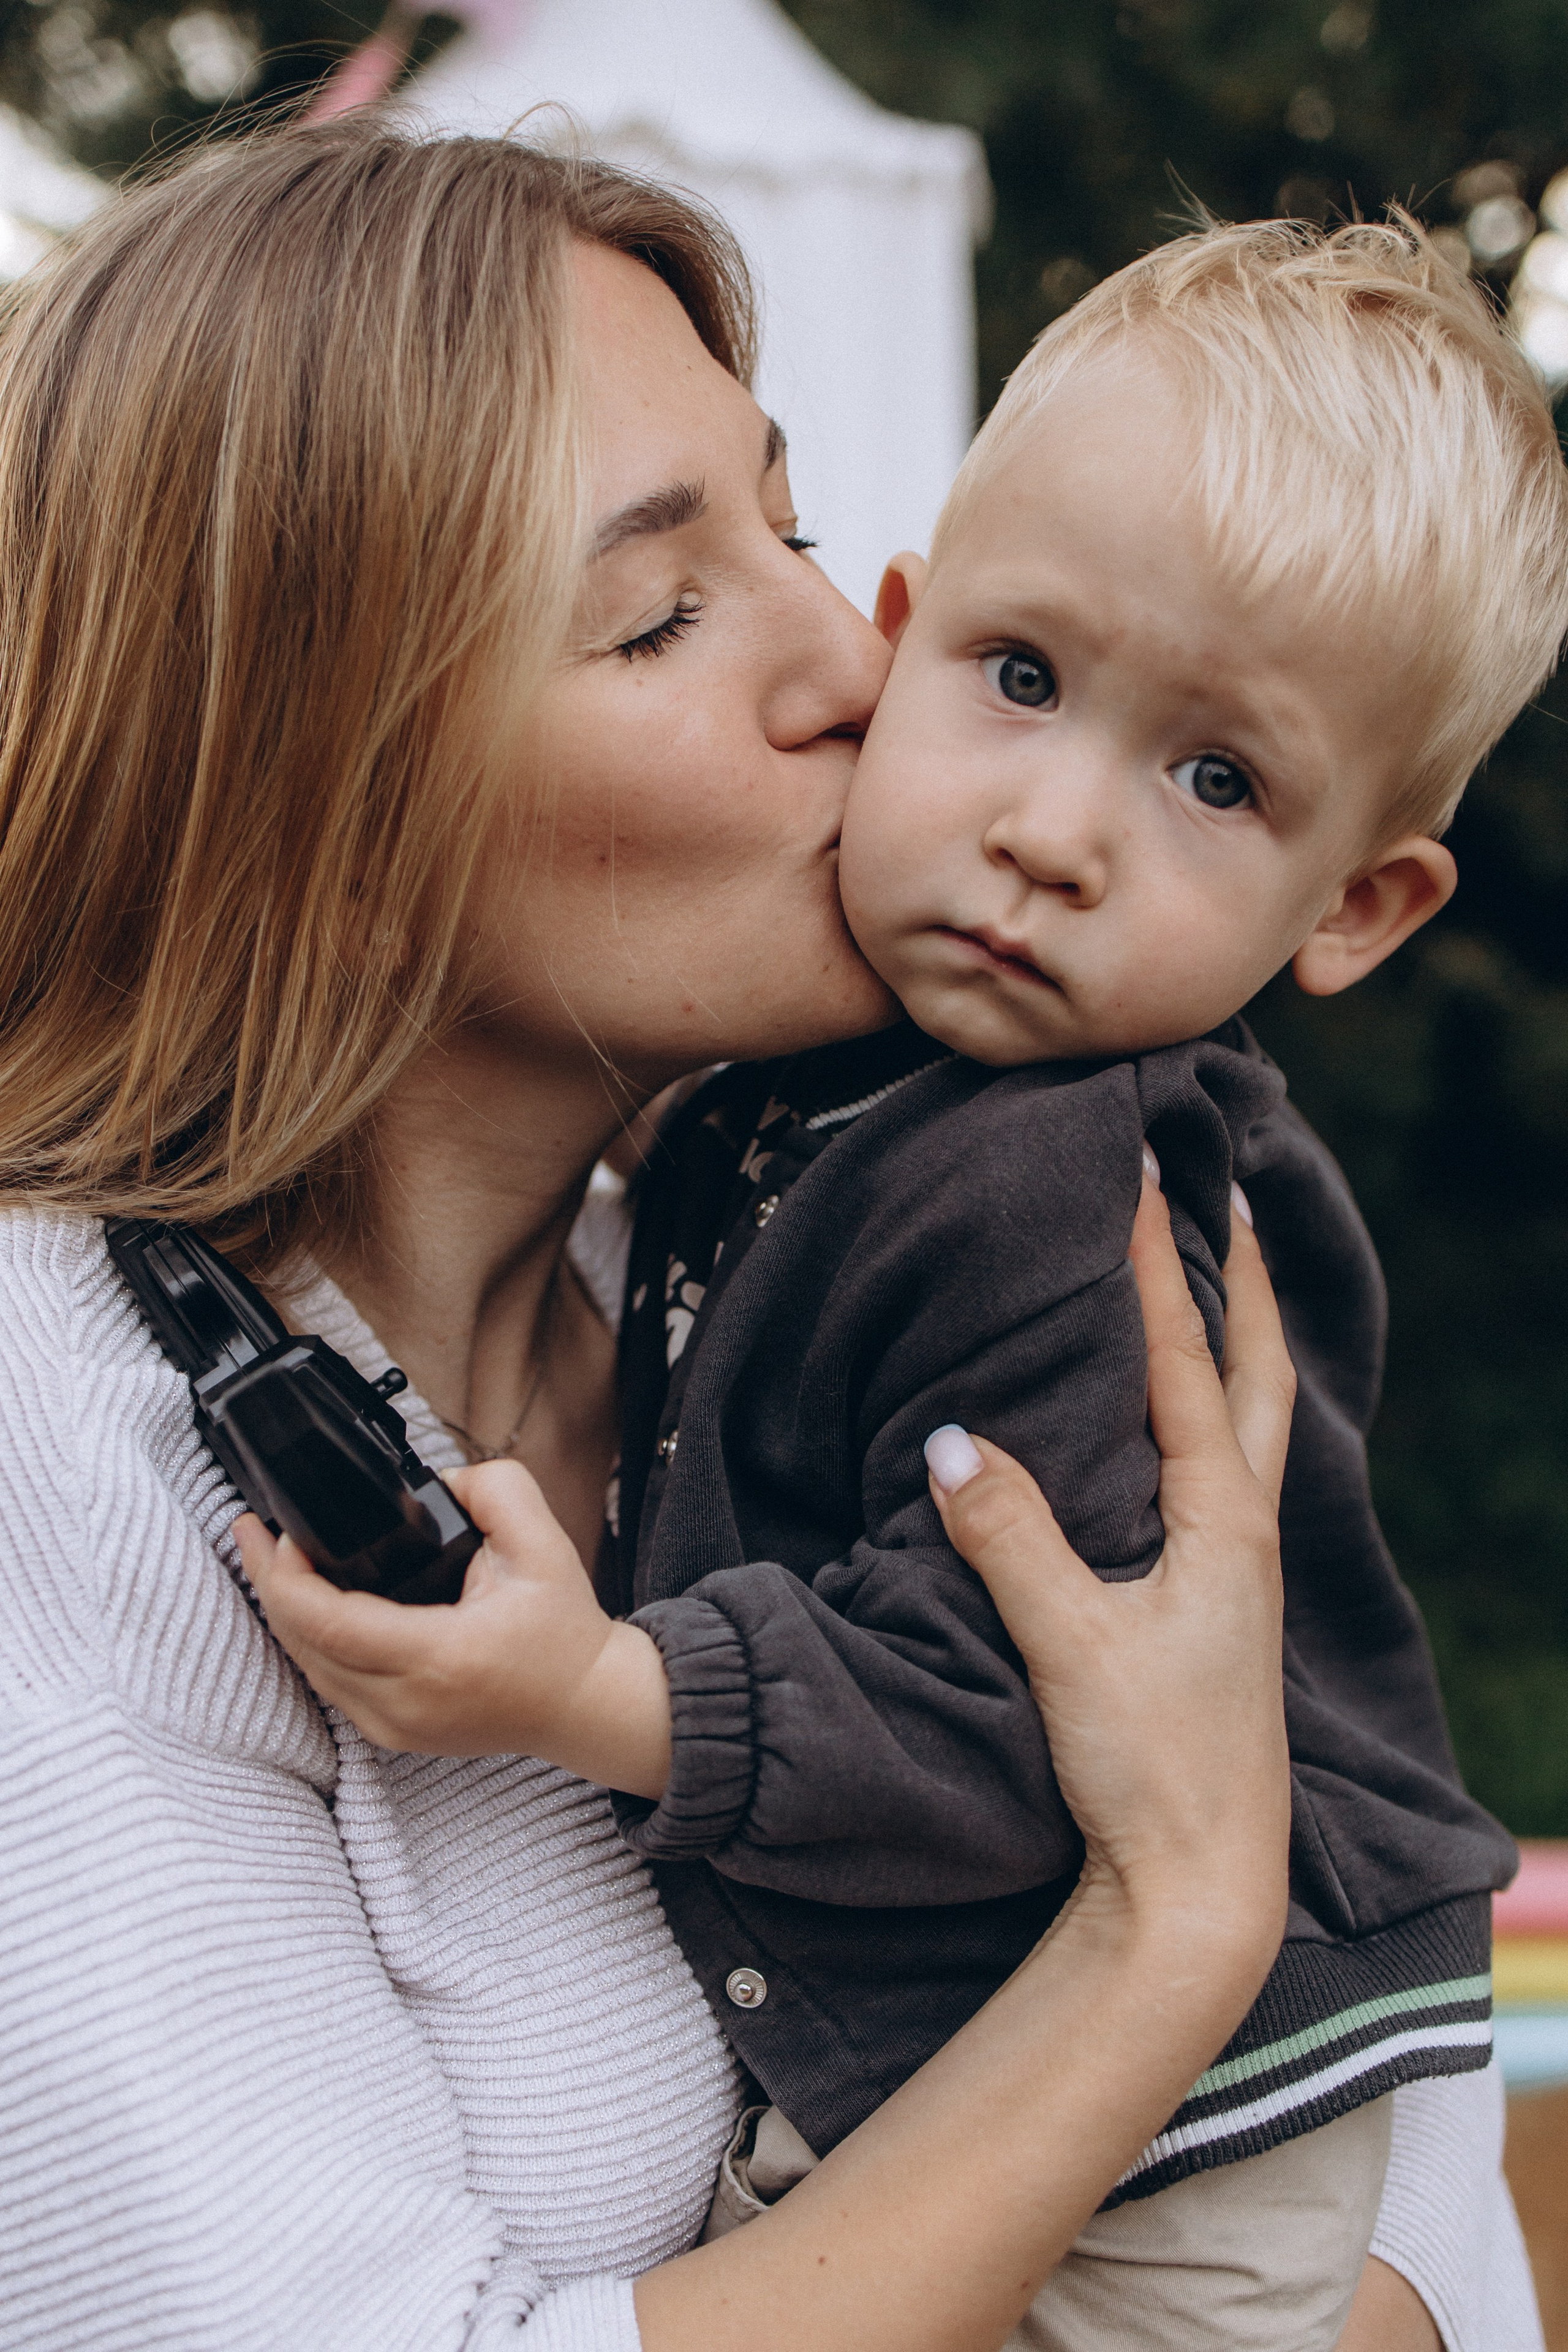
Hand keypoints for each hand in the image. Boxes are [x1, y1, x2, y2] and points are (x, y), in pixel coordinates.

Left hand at [234, 1460, 672, 1795]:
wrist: (587, 1706)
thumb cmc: (564, 1632)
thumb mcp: (543, 1545)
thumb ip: (494, 1489)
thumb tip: (436, 1478)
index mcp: (440, 1656)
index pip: (329, 1622)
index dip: (287, 1575)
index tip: (281, 1529)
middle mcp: (406, 1703)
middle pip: (303, 1645)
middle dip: (267, 1582)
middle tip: (251, 1529)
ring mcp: (395, 1728)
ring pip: (308, 1668)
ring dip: (282, 1612)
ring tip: (267, 1557)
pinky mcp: (393, 1736)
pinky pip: (330, 1684)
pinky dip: (309, 1641)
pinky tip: (304, 1603)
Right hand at [924, 1168, 1293, 1960]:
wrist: (1202, 1892)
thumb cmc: (1152, 1769)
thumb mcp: (1069, 1645)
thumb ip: (1009, 1537)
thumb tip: (952, 1436)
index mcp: (1223, 1525)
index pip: (1185, 1364)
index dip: (1156, 1266)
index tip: (1140, 1175)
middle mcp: (1246, 1536)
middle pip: (1261, 1375)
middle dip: (1243, 1281)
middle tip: (1230, 1195)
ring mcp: (1238, 1575)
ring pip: (1255, 1424)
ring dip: (1237, 1341)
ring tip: (1213, 1279)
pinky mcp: (1216, 1611)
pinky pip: (1225, 1476)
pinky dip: (1212, 1414)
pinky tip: (1174, 1426)